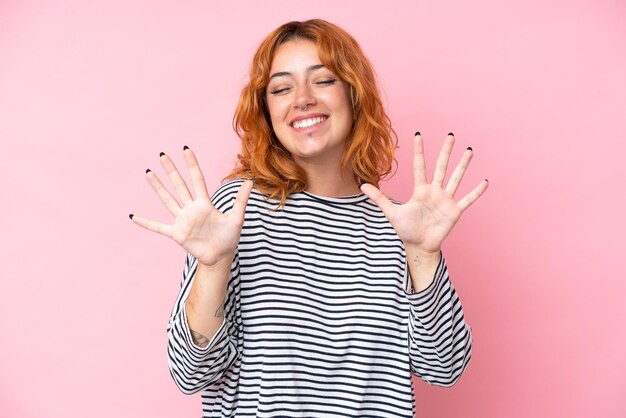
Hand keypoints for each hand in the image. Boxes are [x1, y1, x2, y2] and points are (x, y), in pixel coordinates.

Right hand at [130, 146, 252, 265]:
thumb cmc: (229, 238)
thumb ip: (241, 200)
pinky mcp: (177, 233)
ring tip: (149, 173)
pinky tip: (133, 216)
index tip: (185, 149)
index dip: (192, 164)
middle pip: (179, 185)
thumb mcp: (236, 217)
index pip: (197, 179)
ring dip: (158, 187)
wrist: (220, 257)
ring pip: (167, 200)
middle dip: (171, 170)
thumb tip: (250, 181)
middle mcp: (191, 209)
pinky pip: (158, 227)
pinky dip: (146, 223)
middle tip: (163, 155)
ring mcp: (182, 220)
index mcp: (204, 203)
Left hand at [360, 133, 487, 254]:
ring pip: (455, 178)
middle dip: (445, 151)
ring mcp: (446, 200)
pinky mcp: (454, 211)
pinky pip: (467, 199)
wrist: (418, 246)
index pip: (419, 166)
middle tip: (451, 135)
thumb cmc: (406, 229)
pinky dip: (476, 192)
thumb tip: (362, 186)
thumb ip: (379, 198)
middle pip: (441, 166)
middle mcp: (434, 191)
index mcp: (420, 190)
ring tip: (469, 151)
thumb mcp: (391, 212)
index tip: (419, 134)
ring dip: (463, 165)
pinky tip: (484, 181)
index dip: (419, 151)